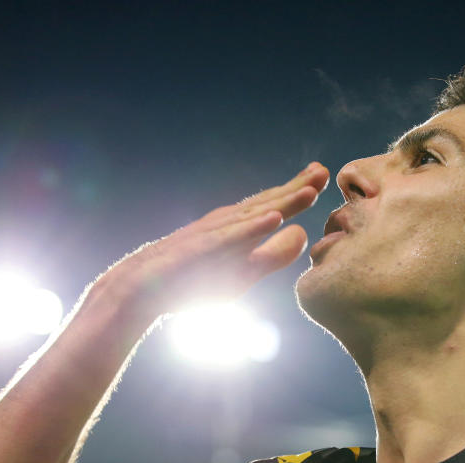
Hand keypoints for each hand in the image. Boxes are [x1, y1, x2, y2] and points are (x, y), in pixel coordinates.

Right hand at [109, 162, 329, 320]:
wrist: (140, 290)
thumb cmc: (191, 280)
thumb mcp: (243, 272)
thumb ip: (273, 255)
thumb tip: (303, 234)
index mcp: (238, 227)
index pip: (274, 206)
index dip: (299, 192)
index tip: (324, 176)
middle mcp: (226, 223)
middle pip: (267, 202)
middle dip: (297, 186)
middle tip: (324, 170)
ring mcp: (211, 235)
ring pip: (252, 214)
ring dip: (282, 201)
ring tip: (310, 188)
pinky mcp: (198, 250)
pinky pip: (228, 238)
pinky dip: (251, 227)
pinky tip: (273, 218)